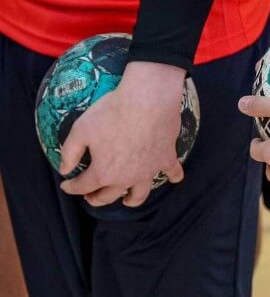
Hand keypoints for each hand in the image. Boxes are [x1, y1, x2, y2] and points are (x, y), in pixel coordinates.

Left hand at [59, 62, 185, 207]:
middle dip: (97, 198)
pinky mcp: (167, 158)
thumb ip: (69, 153)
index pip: (83, 186)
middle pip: (109, 195)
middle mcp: (126, 177)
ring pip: (140, 193)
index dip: (72, 187)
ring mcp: (149, 170)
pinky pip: (173, 172)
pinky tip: (174, 178)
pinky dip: (174, 177)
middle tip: (91, 197)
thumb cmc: (111, 113)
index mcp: (103, 172)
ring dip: (132, 199)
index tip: (66, 185)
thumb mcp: (81, 129)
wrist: (147, 100)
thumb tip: (64, 170)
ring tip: (127, 200)